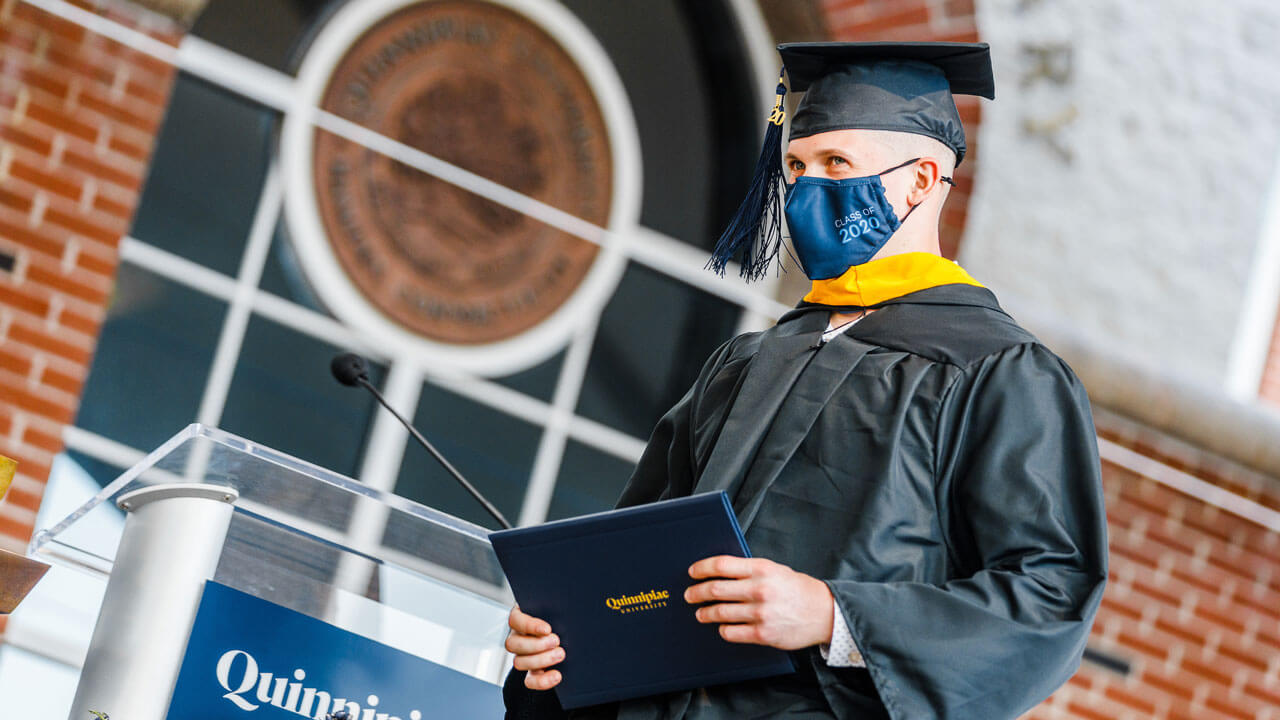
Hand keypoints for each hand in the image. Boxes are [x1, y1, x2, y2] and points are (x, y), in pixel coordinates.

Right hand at [505, 605, 564, 689]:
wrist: (574, 637)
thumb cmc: (564, 618)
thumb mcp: (560, 611)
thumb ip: (557, 609)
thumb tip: (563, 608)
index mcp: (521, 618)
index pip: (515, 620)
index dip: (529, 626)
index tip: (547, 629)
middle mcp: (517, 637)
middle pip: (512, 644)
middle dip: (536, 645)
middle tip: (556, 641)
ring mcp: (523, 656)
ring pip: (518, 662)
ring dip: (540, 660)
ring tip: (560, 654)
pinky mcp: (532, 672)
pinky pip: (529, 681)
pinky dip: (542, 681)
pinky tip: (557, 675)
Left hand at [684, 556, 833, 649]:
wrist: (824, 613)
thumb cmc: (798, 589)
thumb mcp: (776, 570)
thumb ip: (750, 570)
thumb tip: (719, 572)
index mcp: (762, 569)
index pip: (722, 565)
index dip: (702, 568)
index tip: (692, 572)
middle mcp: (760, 589)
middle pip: (716, 589)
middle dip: (697, 592)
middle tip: (690, 595)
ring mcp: (761, 613)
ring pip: (720, 612)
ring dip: (706, 613)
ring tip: (701, 613)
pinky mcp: (763, 634)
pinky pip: (732, 632)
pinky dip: (723, 629)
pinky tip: (721, 627)